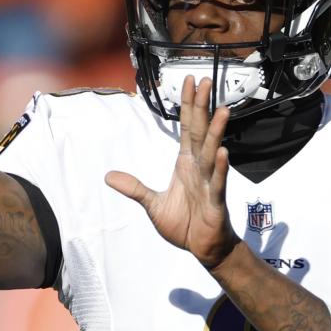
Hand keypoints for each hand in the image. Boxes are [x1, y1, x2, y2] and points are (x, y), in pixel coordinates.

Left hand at [106, 76, 240, 267]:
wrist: (203, 248)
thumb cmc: (185, 224)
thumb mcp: (153, 204)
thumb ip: (134, 188)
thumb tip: (108, 176)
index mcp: (186, 165)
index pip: (187, 129)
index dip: (187, 106)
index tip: (189, 82)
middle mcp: (199, 168)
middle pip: (200, 132)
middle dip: (202, 107)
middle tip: (205, 81)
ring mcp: (209, 183)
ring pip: (211, 153)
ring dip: (216, 132)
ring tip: (222, 111)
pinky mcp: (215, 202)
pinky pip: (217, 183)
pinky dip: (219, 169)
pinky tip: (222, 153)